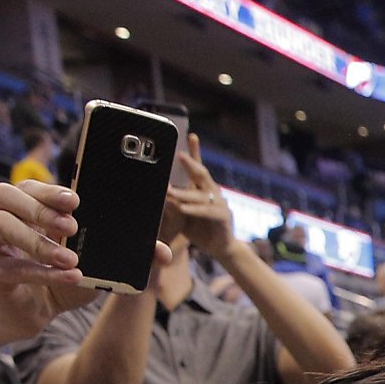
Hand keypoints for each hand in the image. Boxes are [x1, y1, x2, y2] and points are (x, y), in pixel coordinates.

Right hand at [0, 182, 99, 337]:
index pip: (25, 188)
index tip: (74, 202)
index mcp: (14, 210)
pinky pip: (13, 267)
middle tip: (71, 227)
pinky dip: (46, 272)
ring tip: (70, 259)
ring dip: (39, 241)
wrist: (25, 316)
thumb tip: (97, 228)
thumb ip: (80, 242)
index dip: (49, 191)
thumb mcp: (73, 259)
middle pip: (2, 195)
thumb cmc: (52, 283)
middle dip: (40, 208)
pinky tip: (72, 277)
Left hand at [162, 135, 235, 262]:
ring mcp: (219, 203)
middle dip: (191, 163)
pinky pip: (206, 211)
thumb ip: (172, 204)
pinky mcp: (223, 217)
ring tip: (169, 192)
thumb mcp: (181, 214)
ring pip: (201, 194)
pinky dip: (193, 210)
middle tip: (179, 155)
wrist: (219, 248)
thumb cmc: (199, 229)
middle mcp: (212, 192)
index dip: (195, 151)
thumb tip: (161, 194)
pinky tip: (182, 208)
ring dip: (184, 193)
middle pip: (202, 174)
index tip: (190, 135)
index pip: (197, 167)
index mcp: (201, 188)